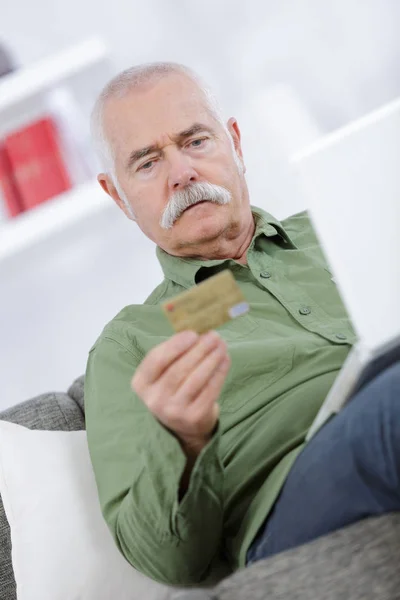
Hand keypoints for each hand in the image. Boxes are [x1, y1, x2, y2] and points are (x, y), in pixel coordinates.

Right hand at [131, 330, 230, 445]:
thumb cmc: (172, 388)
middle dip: (199, 350)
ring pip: (195, 379)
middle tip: (214, 336)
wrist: (184, 424)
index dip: (175, 345)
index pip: (156, 360)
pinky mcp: (194, 416)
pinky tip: (225, 360)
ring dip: (211, 359)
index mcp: (142, 383)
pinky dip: (219, 373)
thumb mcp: (163, 372)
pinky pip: (209, 390)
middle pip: (179, 369)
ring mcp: (174, 410)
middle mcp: (154, 399)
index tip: (193, 334)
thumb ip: (173, 353)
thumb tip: (198, 335)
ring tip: (221, 346)